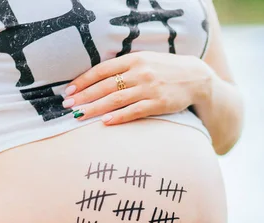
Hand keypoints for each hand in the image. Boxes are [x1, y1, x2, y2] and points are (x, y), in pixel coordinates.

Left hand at [62, 51, 212, 124]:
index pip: (102, 70)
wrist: (195, 78)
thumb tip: (96, 79)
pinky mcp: (158, 103)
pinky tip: (105, 122)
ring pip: (116, 99)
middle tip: (68, 106)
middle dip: (84, 96)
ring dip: (95, 108)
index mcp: (134, 59)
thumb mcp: (144, 61)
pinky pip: (134, 111)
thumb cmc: (164, 70)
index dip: (84, 80)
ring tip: (79, 115)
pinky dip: (119, 117)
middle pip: (105, 86)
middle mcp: (140, 72)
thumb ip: (123, 68)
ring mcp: (149, 88)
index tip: (70, 90)